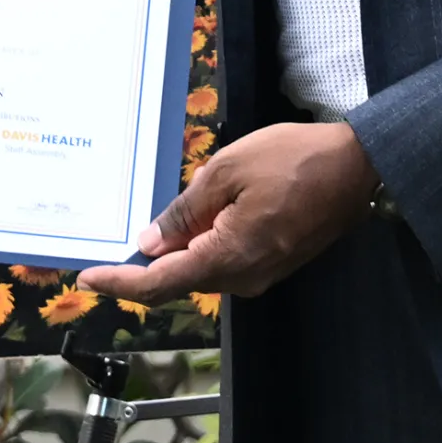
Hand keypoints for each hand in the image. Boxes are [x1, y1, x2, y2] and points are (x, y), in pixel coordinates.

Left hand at [78, 122, 377, 303]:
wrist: (355, 166)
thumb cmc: (291, 159)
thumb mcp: (227, 170)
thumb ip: (185, 211)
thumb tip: (149, 244)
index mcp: (228, 257)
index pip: (161, 283)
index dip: (120, 283)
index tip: (86, 279)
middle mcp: (243, 279)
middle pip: (178, 282)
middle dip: (141, 270)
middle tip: (104, 256)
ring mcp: (261, 274)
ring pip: (201, 272)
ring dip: (172, 256)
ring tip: (144, 233)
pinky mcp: (272, 262)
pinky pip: (223, 262)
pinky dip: (198, 248)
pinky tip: (187, 225)